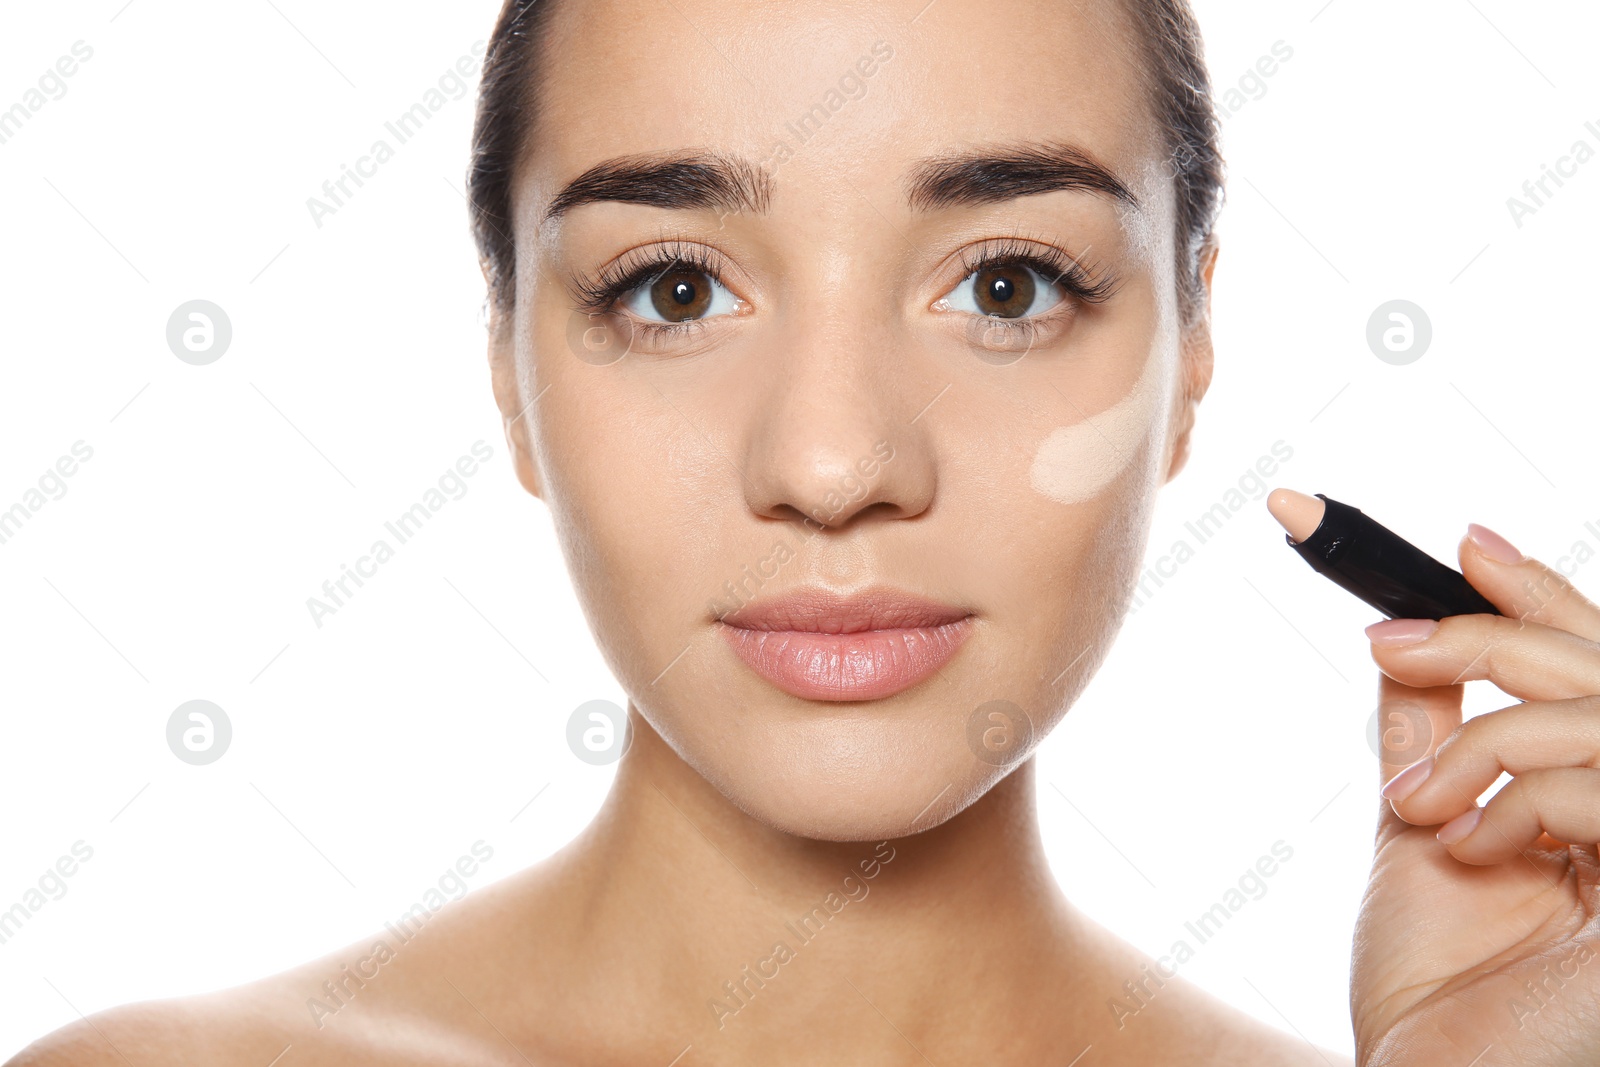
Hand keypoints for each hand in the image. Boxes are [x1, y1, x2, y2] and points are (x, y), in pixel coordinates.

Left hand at [1350, 524, 1599, 1065]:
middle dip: (1492, 635)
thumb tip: (1407, 640)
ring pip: (1599, 717)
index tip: (1462, 541)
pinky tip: (1466, 848)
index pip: (1594, 665)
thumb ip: (1432, 733)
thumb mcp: (1425, 824)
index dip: (1541, 594)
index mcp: (1599, 793)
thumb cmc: (1435, 975)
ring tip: (1415, 805)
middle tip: (1389, 641)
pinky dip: (1518, 802)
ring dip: (1485, 742)